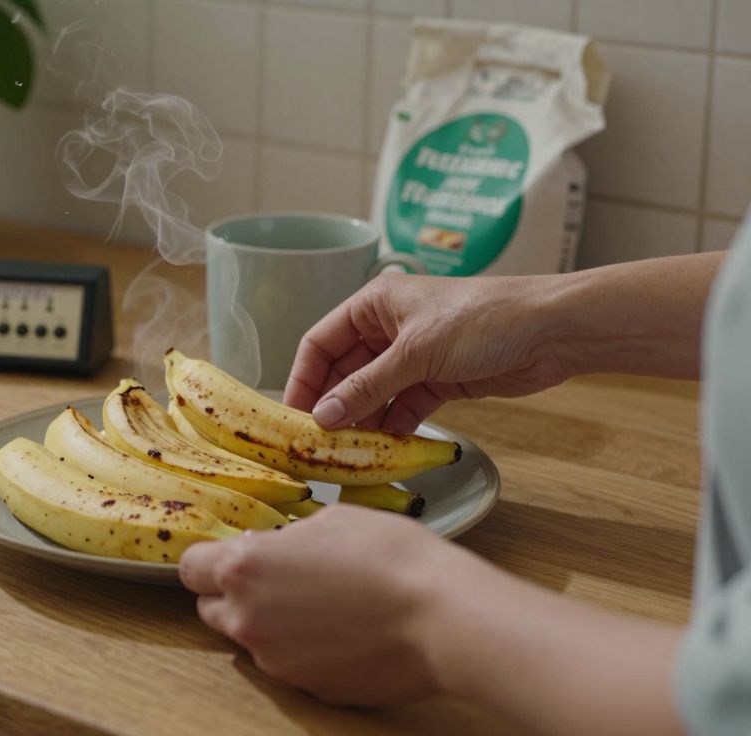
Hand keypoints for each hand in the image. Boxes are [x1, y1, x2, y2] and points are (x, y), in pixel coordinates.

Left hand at [178, 504, 489, 705]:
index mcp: (245, 569)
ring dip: (271, 623)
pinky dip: (306, 649)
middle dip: (233, 594)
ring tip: (322, 604)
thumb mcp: (331, 521)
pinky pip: (291, 664)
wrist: (441, 616)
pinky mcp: (308, 688)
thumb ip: (288, 539)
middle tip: (275, 579)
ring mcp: (276, 661)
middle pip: (211, 609)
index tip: (228, 555)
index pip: (191, 568)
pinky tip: (344, 631)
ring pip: (252, 639)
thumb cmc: (390, 556)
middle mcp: (248, 619)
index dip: (208, 559)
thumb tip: (278, 547)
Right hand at [284, 272, 571, 431]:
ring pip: (372, 393)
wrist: (552, 331)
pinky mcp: (437, 380)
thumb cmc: (484, 320)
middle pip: (343, 372)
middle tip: (316, 444)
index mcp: (374, 304)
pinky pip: (402, 407)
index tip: (292, 417)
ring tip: (346, 454)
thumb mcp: (416, 354)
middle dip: (331, 406)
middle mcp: (388, 328)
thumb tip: (323, 419)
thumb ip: (367, 388)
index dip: (302, 379)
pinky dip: (392, 427)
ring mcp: (413, 356)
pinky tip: (382, 450)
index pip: (320, 343)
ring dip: (360, 421)